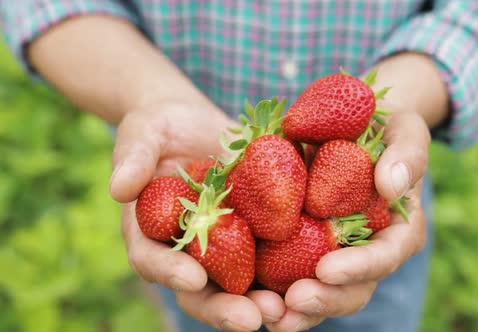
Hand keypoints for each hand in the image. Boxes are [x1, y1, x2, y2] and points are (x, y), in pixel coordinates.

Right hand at [110, 101, 285, 330]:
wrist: (195, 124)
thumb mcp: (143, 132)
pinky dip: (290, 272)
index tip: (193, 279)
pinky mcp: (254, 233)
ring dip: (261, 302)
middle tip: (251, 320)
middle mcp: (187, 249)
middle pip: (201, 290)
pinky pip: (271, 257)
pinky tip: (313, 278)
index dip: (170, 272)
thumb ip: (133, 157)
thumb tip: (119, 188)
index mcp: (150, 232)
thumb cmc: (161, 128)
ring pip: (239, 285)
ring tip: (285, 310)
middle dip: (223, 308)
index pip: (152, 260)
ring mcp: (223, 245)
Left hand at [265, 110, 429, 331]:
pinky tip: (250, 297)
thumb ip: (408, 153)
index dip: (361, 267)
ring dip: (298, 311)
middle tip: (294, 301)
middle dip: (326, 299)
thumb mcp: (404, 129)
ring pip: (323, 293)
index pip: (387, 255)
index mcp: (398, 228)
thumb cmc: (383, 127)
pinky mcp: (303, 249)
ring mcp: (336, 254)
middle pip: (354, 288)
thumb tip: (392, 187)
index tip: (327, 269)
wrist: (351, 127)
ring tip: (269, 316)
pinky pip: (290, 276)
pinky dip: (273, 291)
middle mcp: (368, 251)